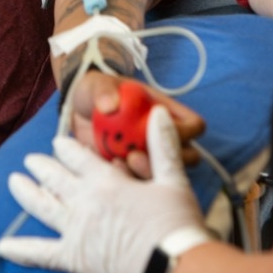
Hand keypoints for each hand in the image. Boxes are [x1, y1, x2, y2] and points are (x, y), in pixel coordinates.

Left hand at [0, 106, 210, 272]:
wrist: (171, 266)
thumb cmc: (175, 223)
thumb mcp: (173, 178)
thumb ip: (163, 144)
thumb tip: (159, 112)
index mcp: (106, 181)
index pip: (79, 158)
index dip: (66, 148)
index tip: (57, 142)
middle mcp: (85, 203)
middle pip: (56, 179)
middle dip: (42, 167)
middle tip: (30, 159)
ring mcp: (76, 231)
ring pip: (43, 207)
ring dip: (27, 193)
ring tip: (13, 182)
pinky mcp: (74, 259)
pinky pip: (41, 254)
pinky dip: (22, 250)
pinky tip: (3, 247)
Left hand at [68, 72, 205, 176]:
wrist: (77, 113)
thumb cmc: (96, 93)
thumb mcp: (97, 86)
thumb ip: (103, 92)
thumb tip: (110, 105)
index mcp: (165, 113)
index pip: (194, 126)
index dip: (185, 131)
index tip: (158, 130)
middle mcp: (162, 138)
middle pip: (187, 158)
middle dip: (167, 160)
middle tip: (136, 154)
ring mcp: (148, 158)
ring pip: (164, 177)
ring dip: (145, 173)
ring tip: (117, 161)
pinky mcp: (129, 174)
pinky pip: (137, 186)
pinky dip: (124, 182)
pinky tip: (104, 170)